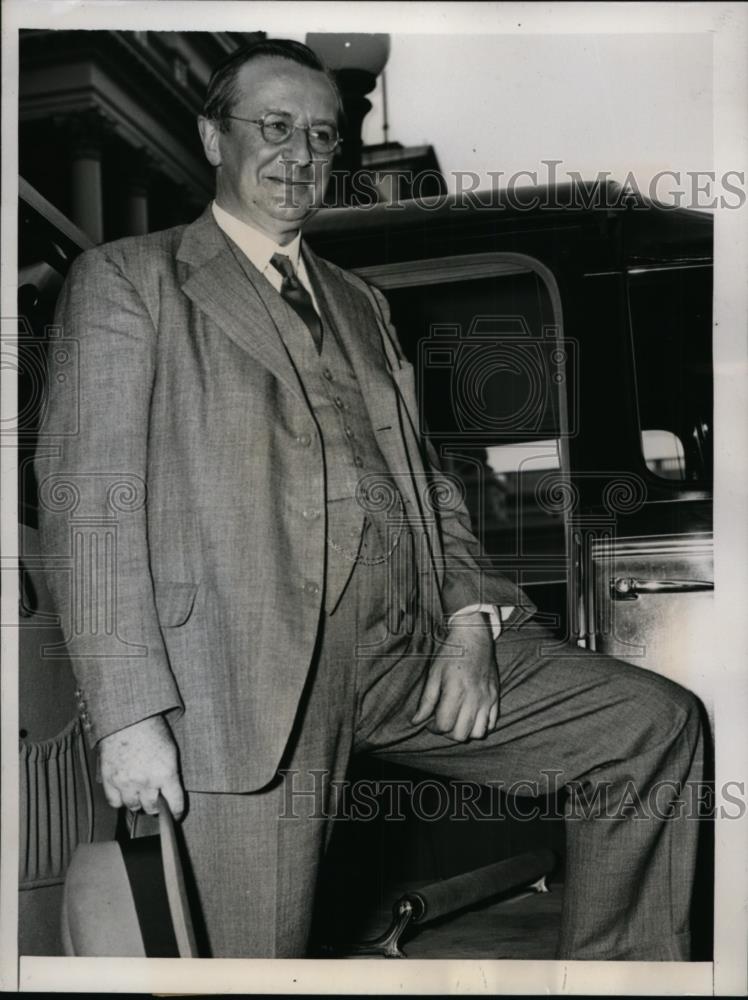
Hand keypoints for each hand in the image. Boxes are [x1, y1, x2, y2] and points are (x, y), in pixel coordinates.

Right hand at [99, 715, 184, 818]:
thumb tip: (171, 793)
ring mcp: (126, 781)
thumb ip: (171, 773)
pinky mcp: (110, 779)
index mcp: (166, 772)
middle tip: (156, 800)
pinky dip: (120, 799)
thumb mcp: (170, 749)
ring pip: (133, 806)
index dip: (177, 812)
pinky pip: (115, 802)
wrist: (126, 717)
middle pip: (152, 809)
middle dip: (156, 806)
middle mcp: (146, 781)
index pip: (175, 804)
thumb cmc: (151, 729)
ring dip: (138, 802)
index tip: (176, 815)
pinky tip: (124, 791)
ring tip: (140, 793)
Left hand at [411, 613, 499, 741]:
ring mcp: (487, 699)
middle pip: (461, 734)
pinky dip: (481, 726)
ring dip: (466, 732)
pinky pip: (492, 723)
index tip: (430, 721)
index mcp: (456, 691)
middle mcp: (474, 698)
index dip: (433, 728)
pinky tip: (471, 717)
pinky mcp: (496, 697)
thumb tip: (416, 722)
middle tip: (442, 721)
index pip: (444, 726)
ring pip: (478, 733)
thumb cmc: (451, 654)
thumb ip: (426, 701)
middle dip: (448, 733)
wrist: (474, 638)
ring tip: (457, 720)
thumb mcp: (434, 674)